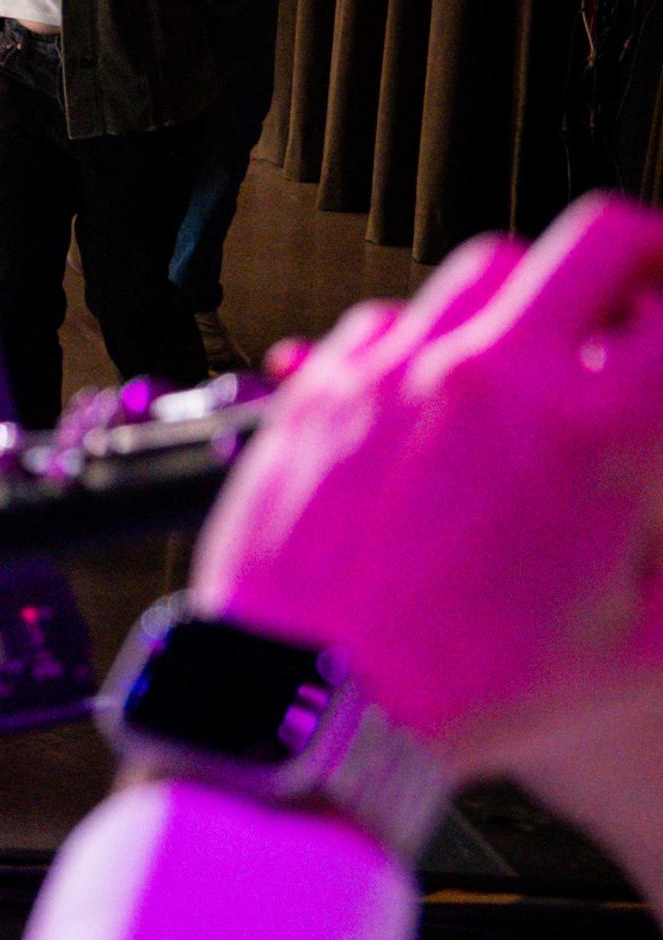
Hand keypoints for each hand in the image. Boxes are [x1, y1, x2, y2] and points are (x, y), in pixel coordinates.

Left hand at [196, 198, 662, 776]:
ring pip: (489, 265)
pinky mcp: (322, 383)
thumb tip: (654, 481)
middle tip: (647, 285)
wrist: (311, 701)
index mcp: (604, 426)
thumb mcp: (642, 641)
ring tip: (546, 336)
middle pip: (600, 238)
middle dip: (642, 254)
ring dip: (533, 290)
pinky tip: (443, 386)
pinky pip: (391, 319)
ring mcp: (402, 366)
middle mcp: (502, 371)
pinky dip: (431, 338)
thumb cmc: (477, 688)